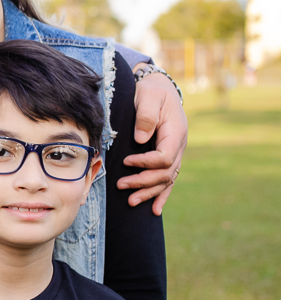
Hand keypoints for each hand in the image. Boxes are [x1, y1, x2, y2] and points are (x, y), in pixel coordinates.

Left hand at [119, 67, 186, 214]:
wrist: (159, 89)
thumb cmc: (151, 92)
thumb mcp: (148, 97)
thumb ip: (146, 116)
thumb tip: (141, 138)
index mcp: (175, 133)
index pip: (164, 157)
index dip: (145, 163)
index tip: (126, 162)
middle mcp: (178, 146)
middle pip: (165, 172)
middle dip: (143, 182)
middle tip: (121, 186)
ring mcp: (175, 153)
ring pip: (166, 180)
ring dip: (149, 192)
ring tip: (131, 202)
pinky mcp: (168, 157)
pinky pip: (168, 179)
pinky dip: (162, 195)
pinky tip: (154, 209)